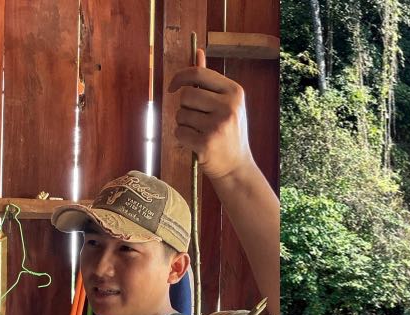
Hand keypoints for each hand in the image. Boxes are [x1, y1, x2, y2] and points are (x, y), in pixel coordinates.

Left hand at [167, 48, 253, 180]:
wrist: (237, 167)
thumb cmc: (229, 133)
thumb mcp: (227, 104)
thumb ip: (210, 81)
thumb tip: (198, 52)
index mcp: (234, 92)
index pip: (198, 74)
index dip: (180, 77)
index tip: (173, 87)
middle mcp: (228, 107)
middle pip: (186, 95)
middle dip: (184, 107)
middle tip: (196, 120)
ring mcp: (217, 126)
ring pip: (181, 114)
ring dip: (184, 124)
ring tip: (199, 133)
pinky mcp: (206, 144)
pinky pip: (179, 132)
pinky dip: (183, 138)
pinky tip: (196, 144)